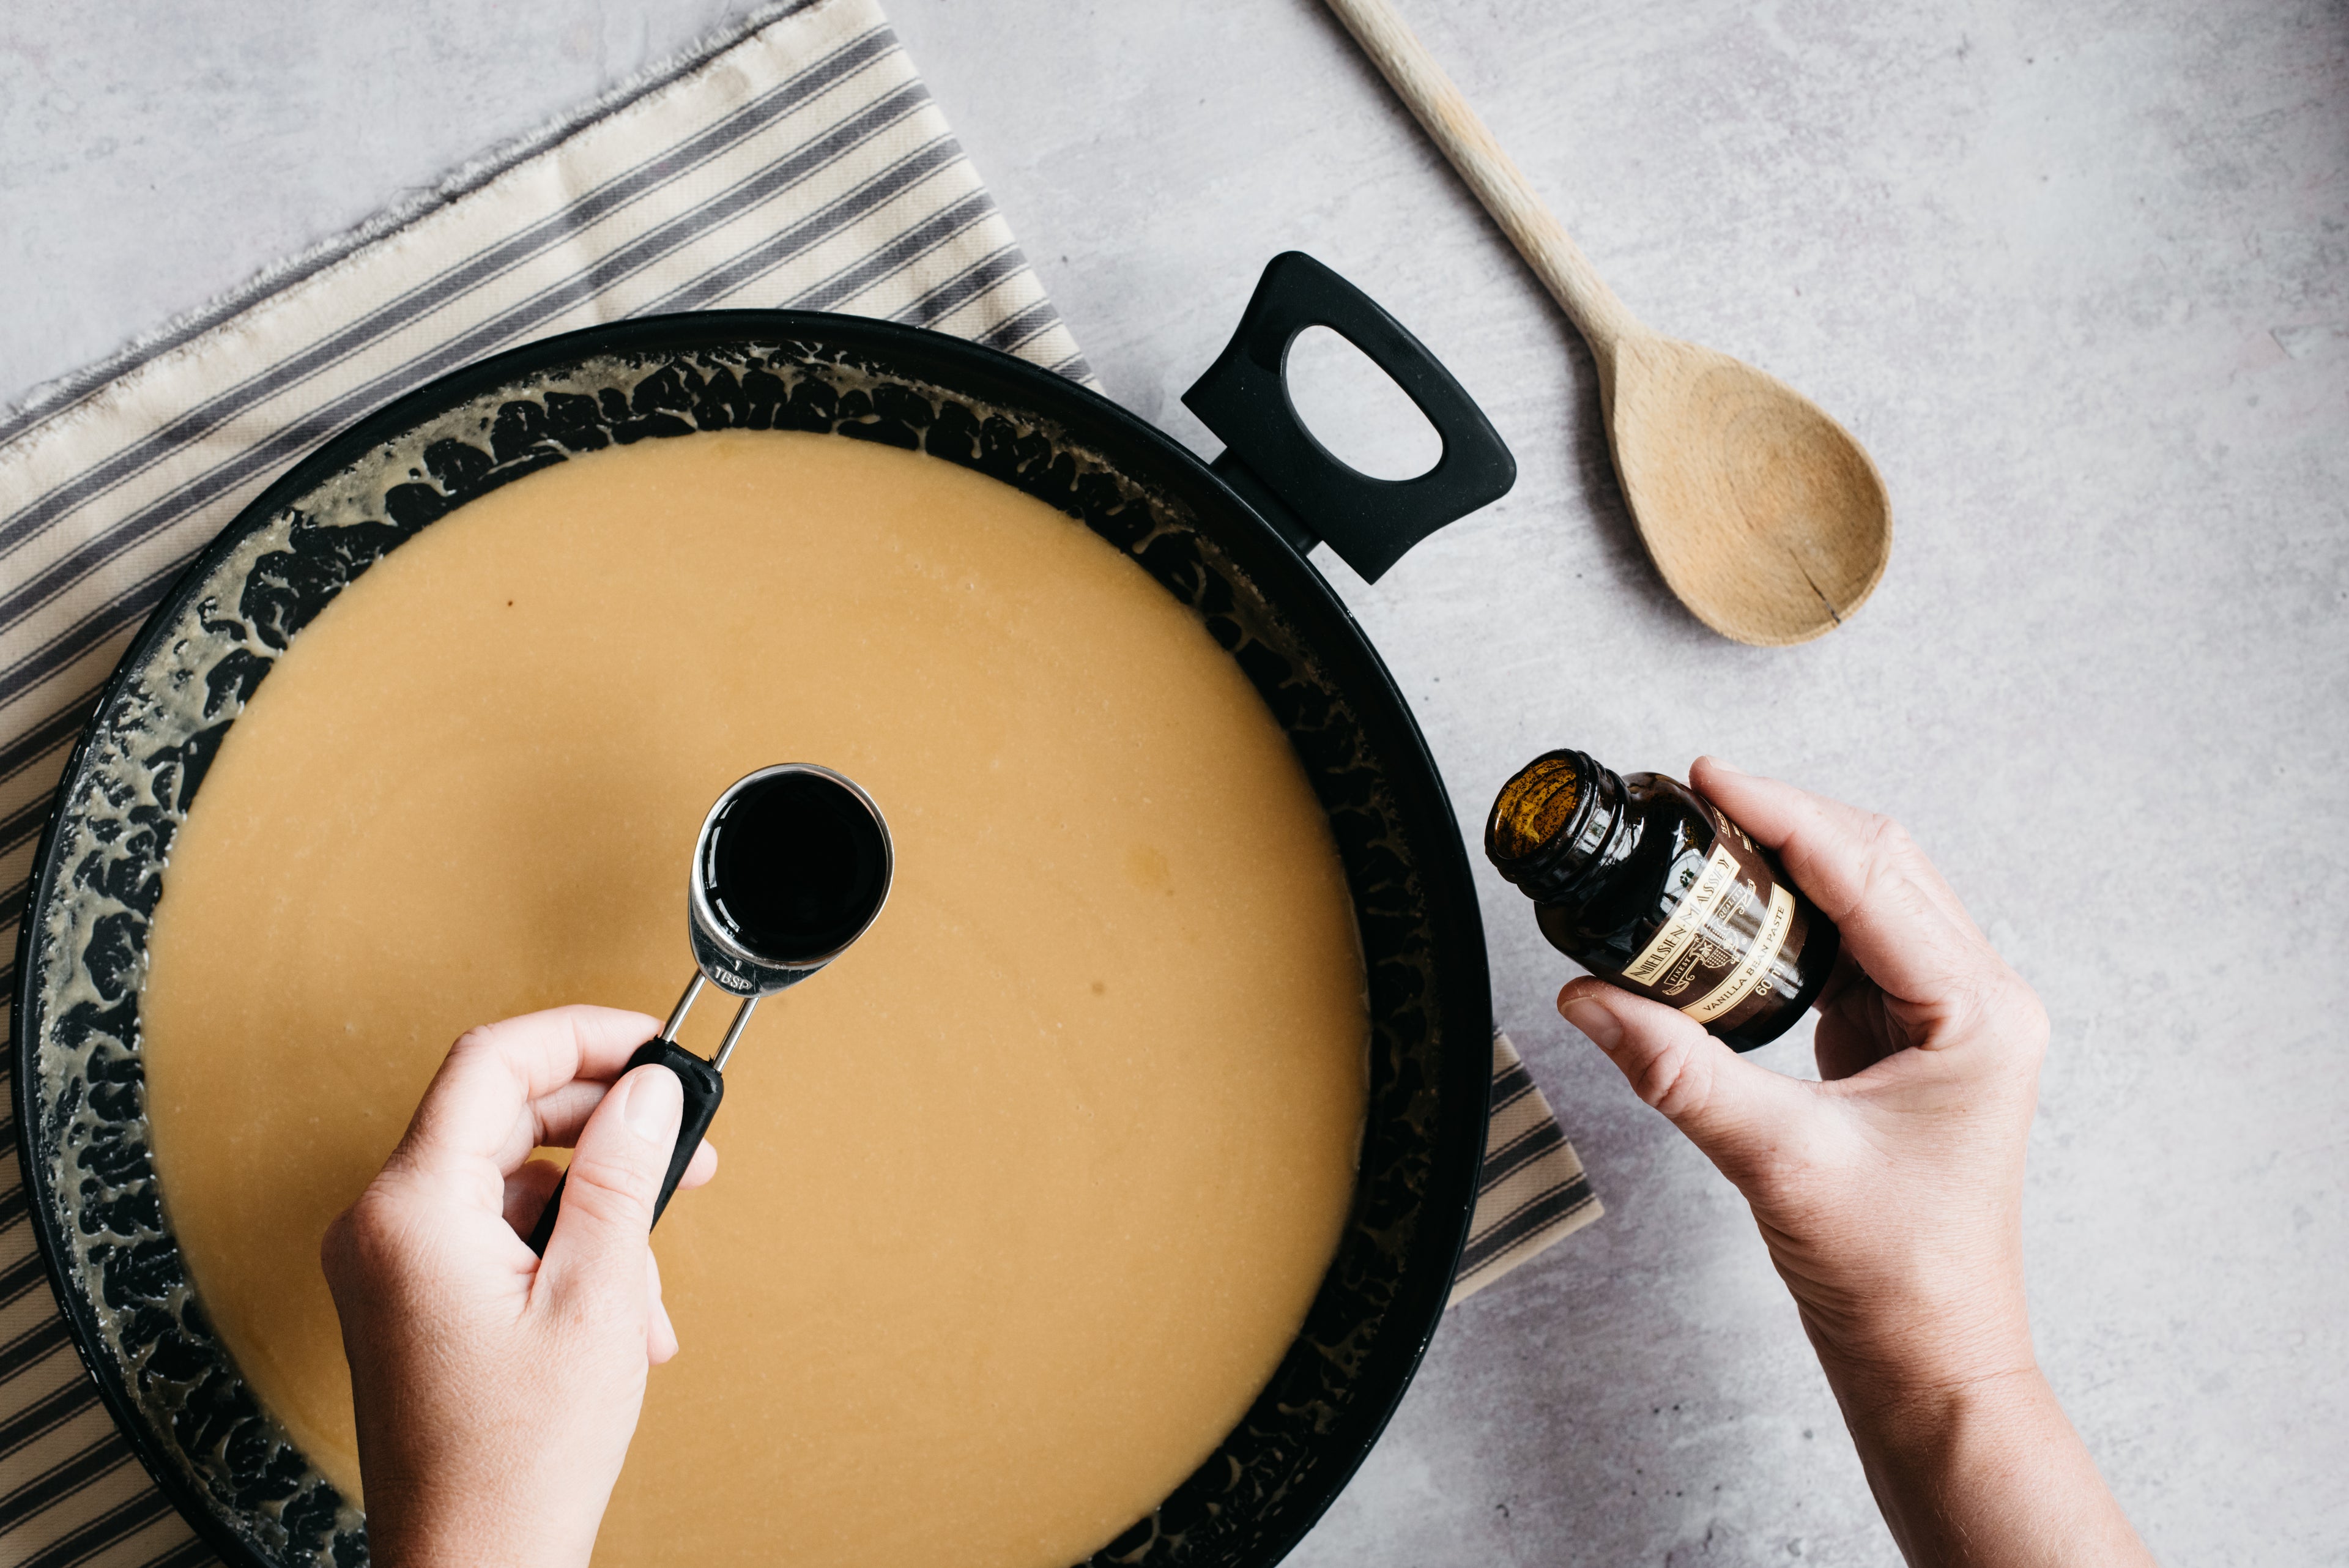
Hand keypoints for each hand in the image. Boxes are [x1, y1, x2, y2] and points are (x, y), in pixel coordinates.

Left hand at [320, 1007, 717, 1567]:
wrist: (472, 1567)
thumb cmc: (516, 1462)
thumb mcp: (597, 1296)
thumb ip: (624, 1175)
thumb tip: (646, 1087)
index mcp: (412, 1211)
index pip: (492, 1064)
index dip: (581, 1037)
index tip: (649, 1042)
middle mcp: (384, 1228)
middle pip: (502, 1117)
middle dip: (605, 1128)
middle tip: (683, 1141)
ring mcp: (393, 1266)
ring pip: (512, 1181)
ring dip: (597, 1208)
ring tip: (652, 1271)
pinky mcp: (414, 1301)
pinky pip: (498, 1235)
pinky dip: (567, 1252)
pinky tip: (620, 1309)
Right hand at [1557, 758, 2150, 1566]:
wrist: (1930, 1359)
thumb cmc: (1894, 1275)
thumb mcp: (1774, 1158)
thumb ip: (1677, 1069)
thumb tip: (1586, 999)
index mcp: (1978, 1013)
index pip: (1869, 876)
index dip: (1782, 814)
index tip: (1709, 776)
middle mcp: (1981, 1002)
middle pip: (1882, 864)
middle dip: (1789, 819)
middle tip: (1699, 796)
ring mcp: (1953, 1021)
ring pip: (1874, 896)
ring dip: (1797, 860)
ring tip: (1713, 836)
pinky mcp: (1917, 1043)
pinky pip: (1859, 945)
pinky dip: (1801, 913)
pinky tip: (1743, 909)